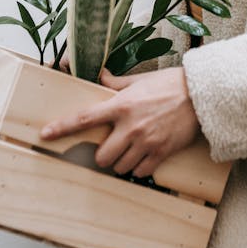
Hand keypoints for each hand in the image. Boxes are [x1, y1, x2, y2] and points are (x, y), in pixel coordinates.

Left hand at [40, 66, 199, 178]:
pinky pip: (141, 171)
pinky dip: (140, 167)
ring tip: (131, 149)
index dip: (62, 127)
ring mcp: (146, 142)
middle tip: (112, 145)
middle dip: (104, 154)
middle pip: (102, 155)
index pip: (84, 118)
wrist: (201, 95)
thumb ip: (116, 84)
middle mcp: (130, 126)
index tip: (45, 134)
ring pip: (120, 166)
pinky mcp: (161, 153)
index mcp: (122, 105)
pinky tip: (145, 155)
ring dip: (121, 162)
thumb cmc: (170, 84)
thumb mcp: (140, 80)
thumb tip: (99, 76)